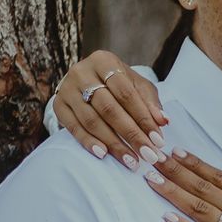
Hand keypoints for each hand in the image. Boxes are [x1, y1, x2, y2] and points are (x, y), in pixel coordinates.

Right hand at [53, 51, 168, 167]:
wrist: (87, 82)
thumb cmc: (118, 84)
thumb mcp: (137, 86)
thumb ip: (150, 102)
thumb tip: (163, 121)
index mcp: (104, 61)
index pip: (126, 92)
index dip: (143, 117)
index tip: (158, 140)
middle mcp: (82, 72)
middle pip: (109, 108)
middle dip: (131, 134)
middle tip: (147, 155)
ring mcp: (67, 89)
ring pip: (91, 120)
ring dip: (113, 143)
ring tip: (131, 160)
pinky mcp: (58, 105)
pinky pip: (73, 128)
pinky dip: (89, 142)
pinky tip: (104, 154)